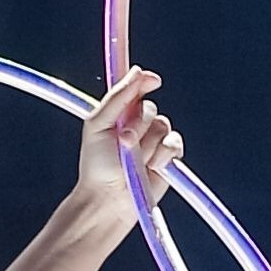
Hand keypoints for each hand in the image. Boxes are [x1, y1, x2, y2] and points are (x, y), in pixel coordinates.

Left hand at [74, 65, 180, 224]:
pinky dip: (162, 155)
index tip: (152, 81)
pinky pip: (174, 144)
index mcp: (120, 112)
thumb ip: (118, 98)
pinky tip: (151, 167)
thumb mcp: (98, 125)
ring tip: (133, 161)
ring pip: (163, 127)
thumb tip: (138, 71)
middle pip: (151, 109)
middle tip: (122, 142)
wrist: (109, 198)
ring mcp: (154, 139)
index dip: (145, 81)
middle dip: (137, 125)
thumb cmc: (97, 164)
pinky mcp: (168, 157)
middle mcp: (139, 123)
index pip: (137, 87)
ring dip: (147, 145)